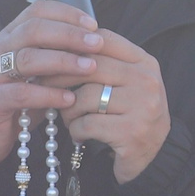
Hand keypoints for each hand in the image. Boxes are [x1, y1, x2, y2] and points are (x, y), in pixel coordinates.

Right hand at [0, 4, 106, 171]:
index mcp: (10, 38)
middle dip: (69, 34)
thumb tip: (95, 45)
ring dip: (63, 61)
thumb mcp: (38, 74)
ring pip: (28, 58)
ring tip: (89, 68)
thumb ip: (58, 57)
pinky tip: (69, 99)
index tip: (93, 25)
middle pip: (34, 29)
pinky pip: (22, 93)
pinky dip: (49, 95)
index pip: (37, 11)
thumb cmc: (17, 102)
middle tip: (96, 44)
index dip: (66, 14)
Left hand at [59, 26, 170, 182]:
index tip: (50, 55)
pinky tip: (79, 134)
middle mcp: (147, 80)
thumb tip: (57, 44)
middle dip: (60, 77)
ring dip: (68, 110)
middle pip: (90, 66)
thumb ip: (101, 62)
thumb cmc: (128, 114)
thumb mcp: (123, 83)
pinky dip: (75, 130)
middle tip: (44, 87)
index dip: (72, 44)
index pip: (103, 39)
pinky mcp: (132, 132)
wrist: (150, 156)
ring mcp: (143, 106)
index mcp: (144, 62)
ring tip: (69, 118)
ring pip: (85, 96)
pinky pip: (87, 124)